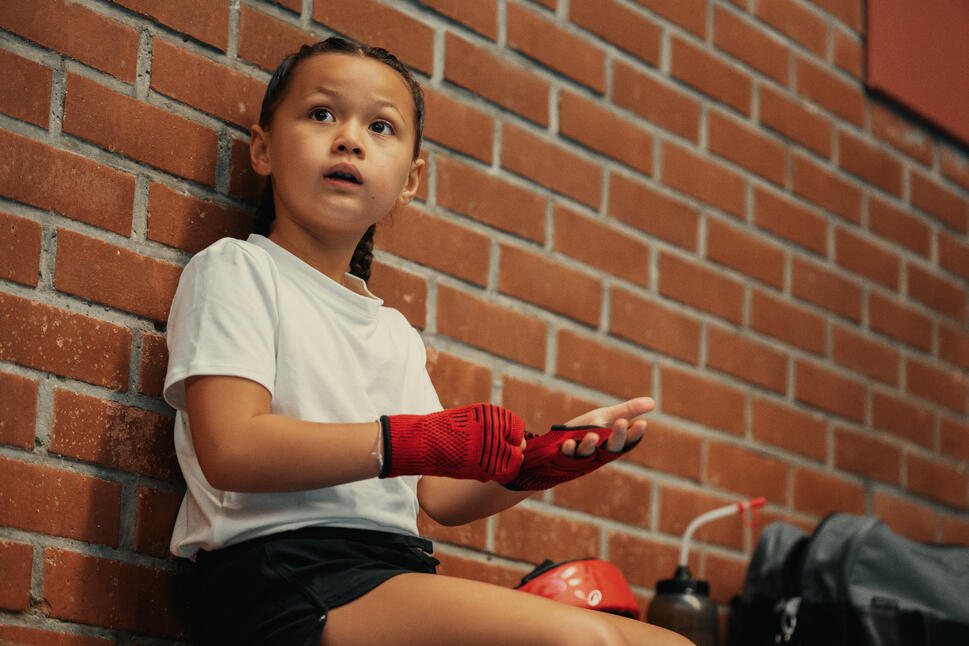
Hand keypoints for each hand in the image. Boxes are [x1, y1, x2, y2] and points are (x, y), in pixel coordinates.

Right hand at [380, 403, 524, 482]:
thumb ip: (491, 427)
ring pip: (515, 461)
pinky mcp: (481, 465)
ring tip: (496, 465)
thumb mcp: (470, 419)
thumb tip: (513, 442)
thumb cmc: (444, 430)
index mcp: (489, 414)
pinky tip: (489, 472)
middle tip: (505, 457)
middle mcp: (492, 428)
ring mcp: (487, 447)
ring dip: (509, 464)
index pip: (518, 428)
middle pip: (519, 445)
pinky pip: (503, 473)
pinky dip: (501, 474)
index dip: (514, 438)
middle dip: (514, 452)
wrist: (422, 441)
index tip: (509, 443)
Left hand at [558, 397, 653, 456]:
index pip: (629, 439)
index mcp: (615, 442)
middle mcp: (602, 451)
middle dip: (618, 435)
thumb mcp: (609, 416)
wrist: (563, 439)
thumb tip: (653, 402)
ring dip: (590, 444)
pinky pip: (568, 453)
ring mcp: (584, 455)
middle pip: (613, 446)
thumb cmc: (591, 427)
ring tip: (592, 434)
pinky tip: (568, 442)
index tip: (643, 422)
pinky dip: (569, 449)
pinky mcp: (567, 456)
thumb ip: (628, 410)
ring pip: (589, 452)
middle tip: (622, 422)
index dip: (635, 432)